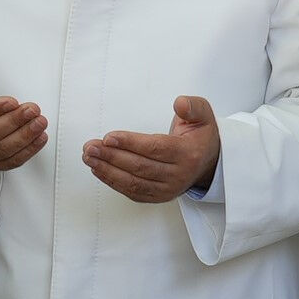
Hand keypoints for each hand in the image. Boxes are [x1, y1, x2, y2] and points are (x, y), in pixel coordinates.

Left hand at [82, 94, 220, 203]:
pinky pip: (132, 192)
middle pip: (140, 167)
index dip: (130, 143)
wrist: (208, 163)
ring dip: (107, 170)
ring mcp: (168, 189)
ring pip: (133, 182)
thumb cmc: (201, 136)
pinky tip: (99, 169)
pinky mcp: (158, 196)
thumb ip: (192, 106)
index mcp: (188, 154)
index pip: (156, 149)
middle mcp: (178, 175)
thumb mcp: (203, 115)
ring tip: (89, 157)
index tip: (109, 137)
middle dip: (112, 156)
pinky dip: (113, 182)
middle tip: (91, 147)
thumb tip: (179, 103)